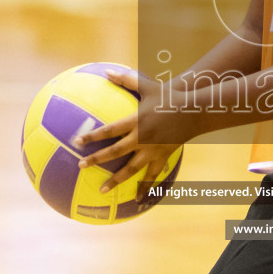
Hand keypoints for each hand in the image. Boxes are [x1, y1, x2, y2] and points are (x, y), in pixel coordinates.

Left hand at [74, 68, 188, 192]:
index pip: (110, 130)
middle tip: (81, 166)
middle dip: (97, 159)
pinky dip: (145, 188)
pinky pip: (152, 176)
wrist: (194, 111)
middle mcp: (142, 138)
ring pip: (131, 169)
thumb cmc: (169, 96)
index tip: (78, 142)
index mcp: (136, 121)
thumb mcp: (147, 85)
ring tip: (102, 190)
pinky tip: (138, 201)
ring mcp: (153, 150)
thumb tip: (106, 72)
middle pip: (115, 151)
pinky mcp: (163, 157)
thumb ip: (126, 79)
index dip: (93, 136)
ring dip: (116, 180)